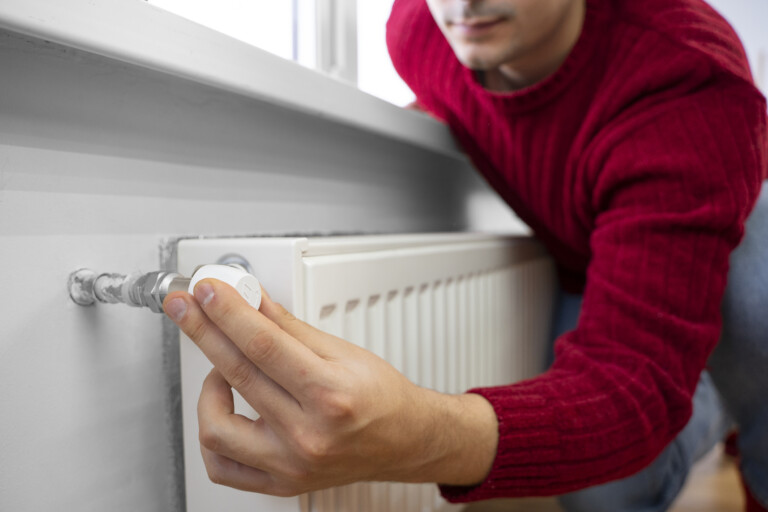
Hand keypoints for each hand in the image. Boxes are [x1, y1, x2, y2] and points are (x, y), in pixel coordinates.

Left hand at [163, 278, 497, 495]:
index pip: (263, 345)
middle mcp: (309, 435)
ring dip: (207, 388)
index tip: (206, 289)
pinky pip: (222, 466)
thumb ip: (288, 327)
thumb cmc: (380, 396)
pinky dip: (213, 434)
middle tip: (185, 305)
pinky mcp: (280, 482)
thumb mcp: (342, 351)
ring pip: (216, 428)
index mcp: (331, 395)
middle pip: (237, 374)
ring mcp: (291, 464)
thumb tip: (251, 299)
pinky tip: (223, 408)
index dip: (228, 312)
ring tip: (223, 368)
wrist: (403, 440)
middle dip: (204, 330)